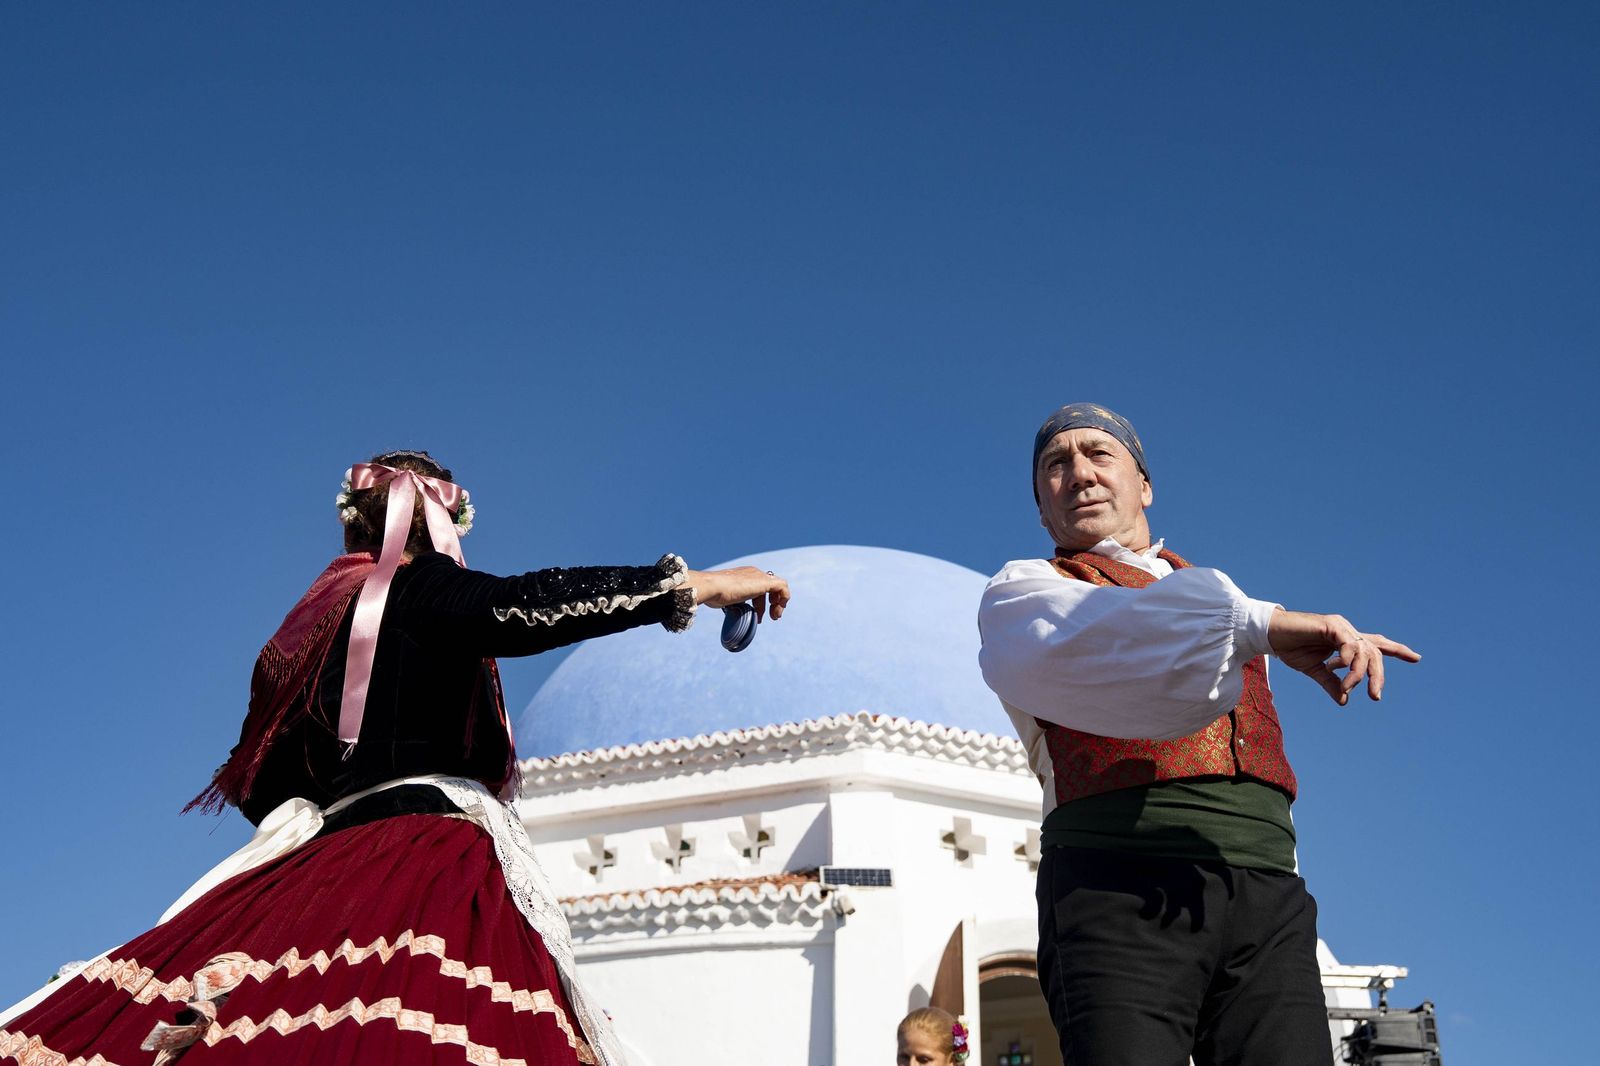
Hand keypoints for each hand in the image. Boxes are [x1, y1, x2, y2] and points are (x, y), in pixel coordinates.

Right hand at [683, 566, 790, 620]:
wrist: (713, 586)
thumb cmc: (713, 594)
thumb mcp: (721, 598)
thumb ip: (726, 601)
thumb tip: (722, 607)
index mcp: (742, 576)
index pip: (757, 587)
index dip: (760, 603)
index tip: (757, 617)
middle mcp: (752, 573)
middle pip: (767, 588)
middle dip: (770, 604)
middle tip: (769, 617)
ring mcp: (759, 577)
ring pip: (777, 587)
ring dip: (778, 603)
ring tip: (775, 616)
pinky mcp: (765, 582)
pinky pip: (783, 587)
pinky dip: (784, 598)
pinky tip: (779, 610)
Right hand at [1267, 609, 1420, 705]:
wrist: (1270, 634)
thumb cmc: (1290, 648)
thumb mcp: (1313, 670)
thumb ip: (1330, 682)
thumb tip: (1344, 700)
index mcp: (1345, 641)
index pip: (1376, 645)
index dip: (1396, 650)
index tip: (1416, 658)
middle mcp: (1347, 631)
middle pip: (1376, 652)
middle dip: (1378, 675)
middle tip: (1375, 696)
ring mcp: (1341, 627)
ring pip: (1364, 651)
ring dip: (1360, 673)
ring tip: (1350, 687)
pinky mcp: (1331, 625)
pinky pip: (1349, 643)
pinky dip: (1349, 658)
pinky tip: (1342, 667)